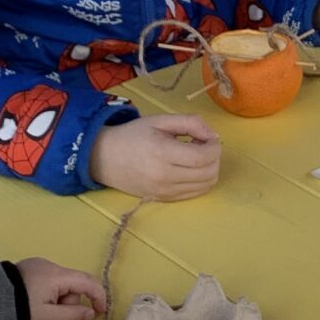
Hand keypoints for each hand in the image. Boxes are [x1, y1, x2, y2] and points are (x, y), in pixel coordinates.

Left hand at [15, 257, 106, 319]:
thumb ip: (72, 316)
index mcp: (57, 275)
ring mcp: (38, 264)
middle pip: (74, 283)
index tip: (100, 313)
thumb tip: (91, 314)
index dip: (98, 297)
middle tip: (57, 316)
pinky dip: (49, 291)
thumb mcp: (48, 317)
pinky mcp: (30, 267)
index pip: (88, 282)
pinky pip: (49, 279)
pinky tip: (35, 300)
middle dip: (71, 301)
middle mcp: (50, 265)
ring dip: (59, 297)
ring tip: (40, 309)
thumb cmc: (21, 309)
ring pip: (62, 282)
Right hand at [90, 114, 221, 200]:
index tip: (210, 138)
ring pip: (206, 185)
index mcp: (162, 153)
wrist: (104, 158)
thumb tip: (214, 136)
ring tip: (195, 156)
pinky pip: (195, 193)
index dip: (215, 147)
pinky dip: (201, 180)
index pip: (203, 157)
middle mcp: (164, 177)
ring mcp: (164, 191)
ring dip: (209, 169)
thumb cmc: (133, 135)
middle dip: (214, 157)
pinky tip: (189, 168)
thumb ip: (191, 122)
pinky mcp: (164, 199)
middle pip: (208, 173)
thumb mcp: (160, 120)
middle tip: (203, 145)